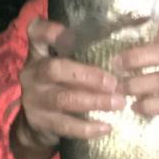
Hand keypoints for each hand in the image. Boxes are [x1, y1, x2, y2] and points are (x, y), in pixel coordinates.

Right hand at [13, 18, 125, 158]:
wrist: (35, 122)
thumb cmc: (60, 84)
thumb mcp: (63, 64)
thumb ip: (81, 52)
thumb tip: (126, 45)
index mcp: (38, 52)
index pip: (36, 32)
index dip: (49, 31)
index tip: (67, 32)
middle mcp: (32, 72)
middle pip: (55, 69)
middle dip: (87, 75)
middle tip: (114, 83)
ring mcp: (33, 98)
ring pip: (63, 98)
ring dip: (94, 101)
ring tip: (118, 103)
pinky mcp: (40, 121)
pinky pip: (65, 125)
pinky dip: (88, 127)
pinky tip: (106, 127)